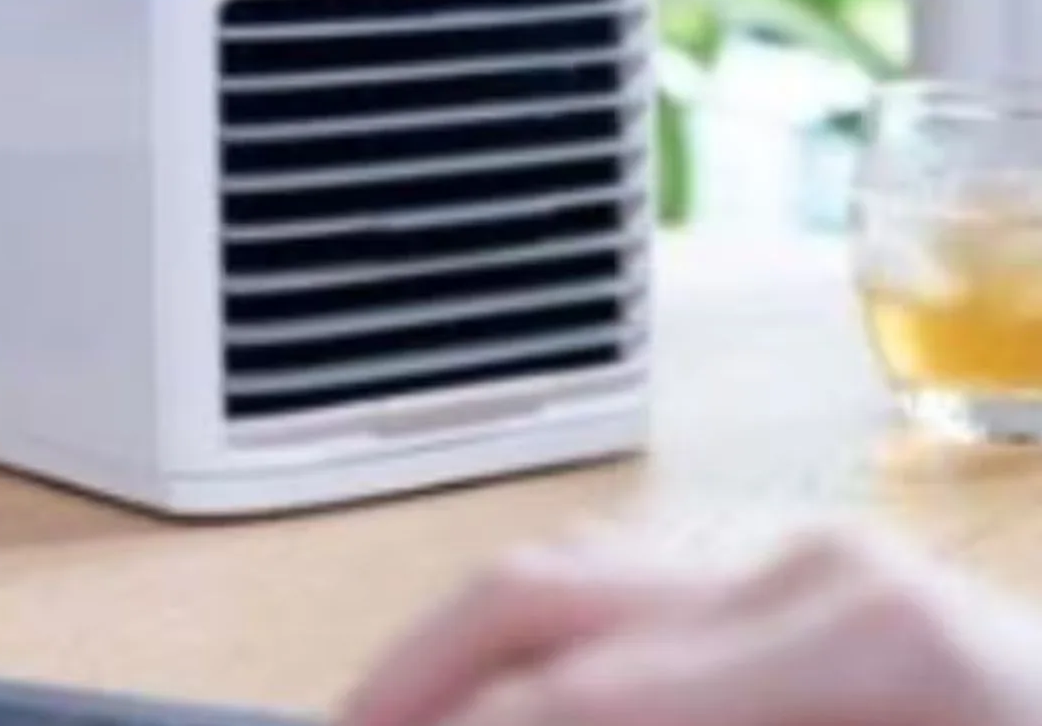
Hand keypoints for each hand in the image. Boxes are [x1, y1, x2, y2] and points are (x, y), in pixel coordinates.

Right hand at [340, 524, 1041, 725]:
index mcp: (853, 648)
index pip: (570, 693)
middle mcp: (812, 565)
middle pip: (538, 589)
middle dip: (413, 674)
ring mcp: (812, 548)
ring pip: (568, 569)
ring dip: (467, 651)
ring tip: (403, 718)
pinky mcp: (811, 563)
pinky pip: (630, 577)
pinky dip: (546, 636)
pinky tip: (512, 693)